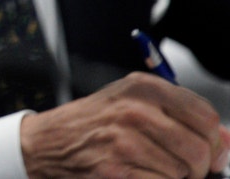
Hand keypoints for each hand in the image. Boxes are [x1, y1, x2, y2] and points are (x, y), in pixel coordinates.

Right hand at [21, 72, 229, 177]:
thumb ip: (178, 115)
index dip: (214, 140)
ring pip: (182, 171)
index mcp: (142, 88)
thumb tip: (224, 140)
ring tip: (149, 168)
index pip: (206, 116)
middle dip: (197, 166)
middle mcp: (134, 109)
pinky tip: (135, 174)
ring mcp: (124, 140)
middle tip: (182, 167)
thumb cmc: (91, 124)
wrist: (46, 143)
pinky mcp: (115, 168)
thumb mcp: (131, 104)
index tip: (208, 151)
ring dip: (172, 177)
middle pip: (199, 148)